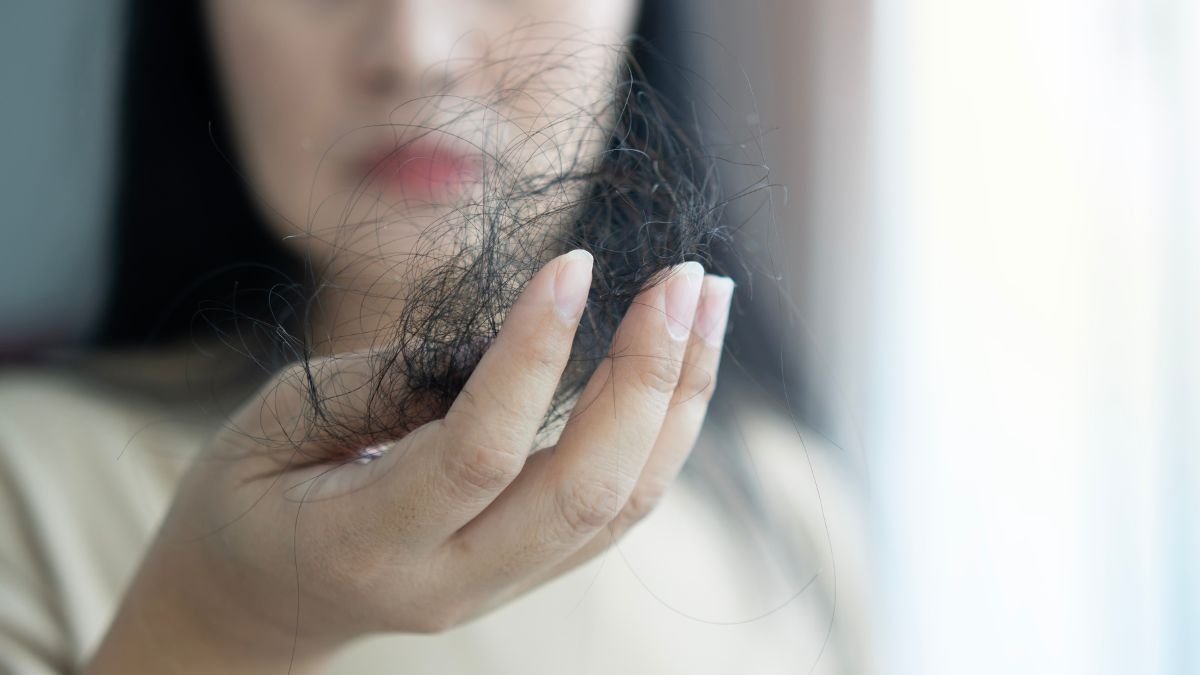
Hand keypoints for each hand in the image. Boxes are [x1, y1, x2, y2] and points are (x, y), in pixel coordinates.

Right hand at [88, 251, 733, 673]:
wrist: (254, 606)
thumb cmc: (249, 498)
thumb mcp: (274, 425)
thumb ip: (386, 386)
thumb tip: (504, 340)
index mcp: (364, 544)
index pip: (478, 452)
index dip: (533, 356)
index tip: (572, 263)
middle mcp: (450, 582)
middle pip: (582, 489)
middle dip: (647, 376)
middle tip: (684, 278)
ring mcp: (500, 587)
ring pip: (622, 503)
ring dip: (678, 398)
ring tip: (708, 300)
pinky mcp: (531, 573)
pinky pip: (619, 509)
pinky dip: (663, 432)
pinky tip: (683, 362)